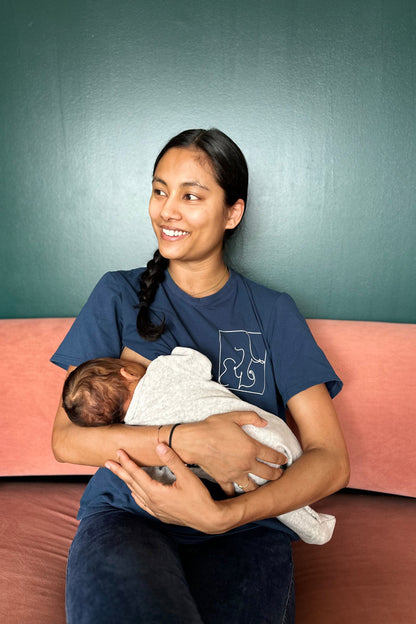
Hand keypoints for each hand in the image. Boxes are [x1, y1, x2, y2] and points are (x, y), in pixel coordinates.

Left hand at [105, 446, 226, 533]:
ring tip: (120, 473)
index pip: (136, 474)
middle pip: (131, 484)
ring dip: (127, 482)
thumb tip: (159, 445)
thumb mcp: (187, 476)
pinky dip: (136, 495)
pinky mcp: (161, 515)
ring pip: (136, 494)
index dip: (126, 462)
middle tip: (108, 462)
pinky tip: (135, 492)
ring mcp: (156, 511)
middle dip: (120, 471)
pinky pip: (143, 504)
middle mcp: (152, 503)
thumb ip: (172, 460)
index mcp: (156, 493)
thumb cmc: (200, 497)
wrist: (209, 519)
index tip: (119, 452)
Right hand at [173, 411, 286, 495]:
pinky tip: (239, 493)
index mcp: (252, 448)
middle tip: (280, 474)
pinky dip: (236, 494)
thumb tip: (264, 422)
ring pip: (253, 487)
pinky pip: (232, 492)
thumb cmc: (213, 427)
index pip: (273, 456)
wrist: (193, 441)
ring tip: (263, 487)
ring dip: (260, 488)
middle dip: (277, 475)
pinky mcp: (224, 480)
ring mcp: (235, 474)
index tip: (284, 460)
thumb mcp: (233, 416)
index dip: (281, 459)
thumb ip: (251, 417)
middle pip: (268, 474)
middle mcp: (246, 464)